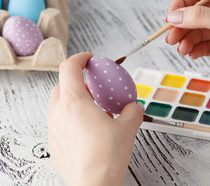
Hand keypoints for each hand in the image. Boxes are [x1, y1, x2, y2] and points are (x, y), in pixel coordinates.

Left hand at [48, 52, 143, 185]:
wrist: (94, 185)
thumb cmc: (107, 156)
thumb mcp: (128, 128)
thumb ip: (132, 111)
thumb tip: (134, 107)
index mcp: (75, 102)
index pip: (69, 68)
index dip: (80, 58)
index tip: (89, 58)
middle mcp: (59, 113)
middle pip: (61, 85)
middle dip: (76, 80)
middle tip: (95, 86)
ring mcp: (54, 129)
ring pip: (59, 104)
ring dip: (74, 100)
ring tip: (94, 109)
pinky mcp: (54, 144)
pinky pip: (60, 122)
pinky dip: (72, 117)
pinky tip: (89, 129)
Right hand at [165, 0, 209, 82]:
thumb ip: (200, 18)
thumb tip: (174, 17)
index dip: (182, 3)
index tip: (171, 17)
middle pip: (195, 13)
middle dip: (182, 25)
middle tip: (171, 38)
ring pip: (198, 30)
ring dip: (187, 39)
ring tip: (182, 49)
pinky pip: (204, 44)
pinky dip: (196, 49)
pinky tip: (192, 54)